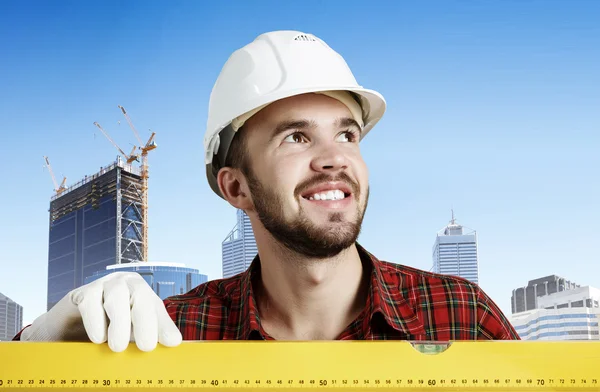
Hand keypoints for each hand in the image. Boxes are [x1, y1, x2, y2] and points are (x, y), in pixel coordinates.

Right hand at [20, 272, 181, 351]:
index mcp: (143, 293)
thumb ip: (148, 336)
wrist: (70, 325)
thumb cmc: (108, 329)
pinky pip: (90, 302)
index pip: (156, 307)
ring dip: (120, 322)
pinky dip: (95, 321)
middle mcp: (126, 284)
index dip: (164, 324)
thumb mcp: (131, 333)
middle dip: (145, 321)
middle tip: (146, 347)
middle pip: (140, 295)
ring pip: (116, 296)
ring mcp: (104, 285)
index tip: (172, 343)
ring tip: (118, 347)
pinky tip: (98, 338)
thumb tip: (172, 344)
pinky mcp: (82, 292)